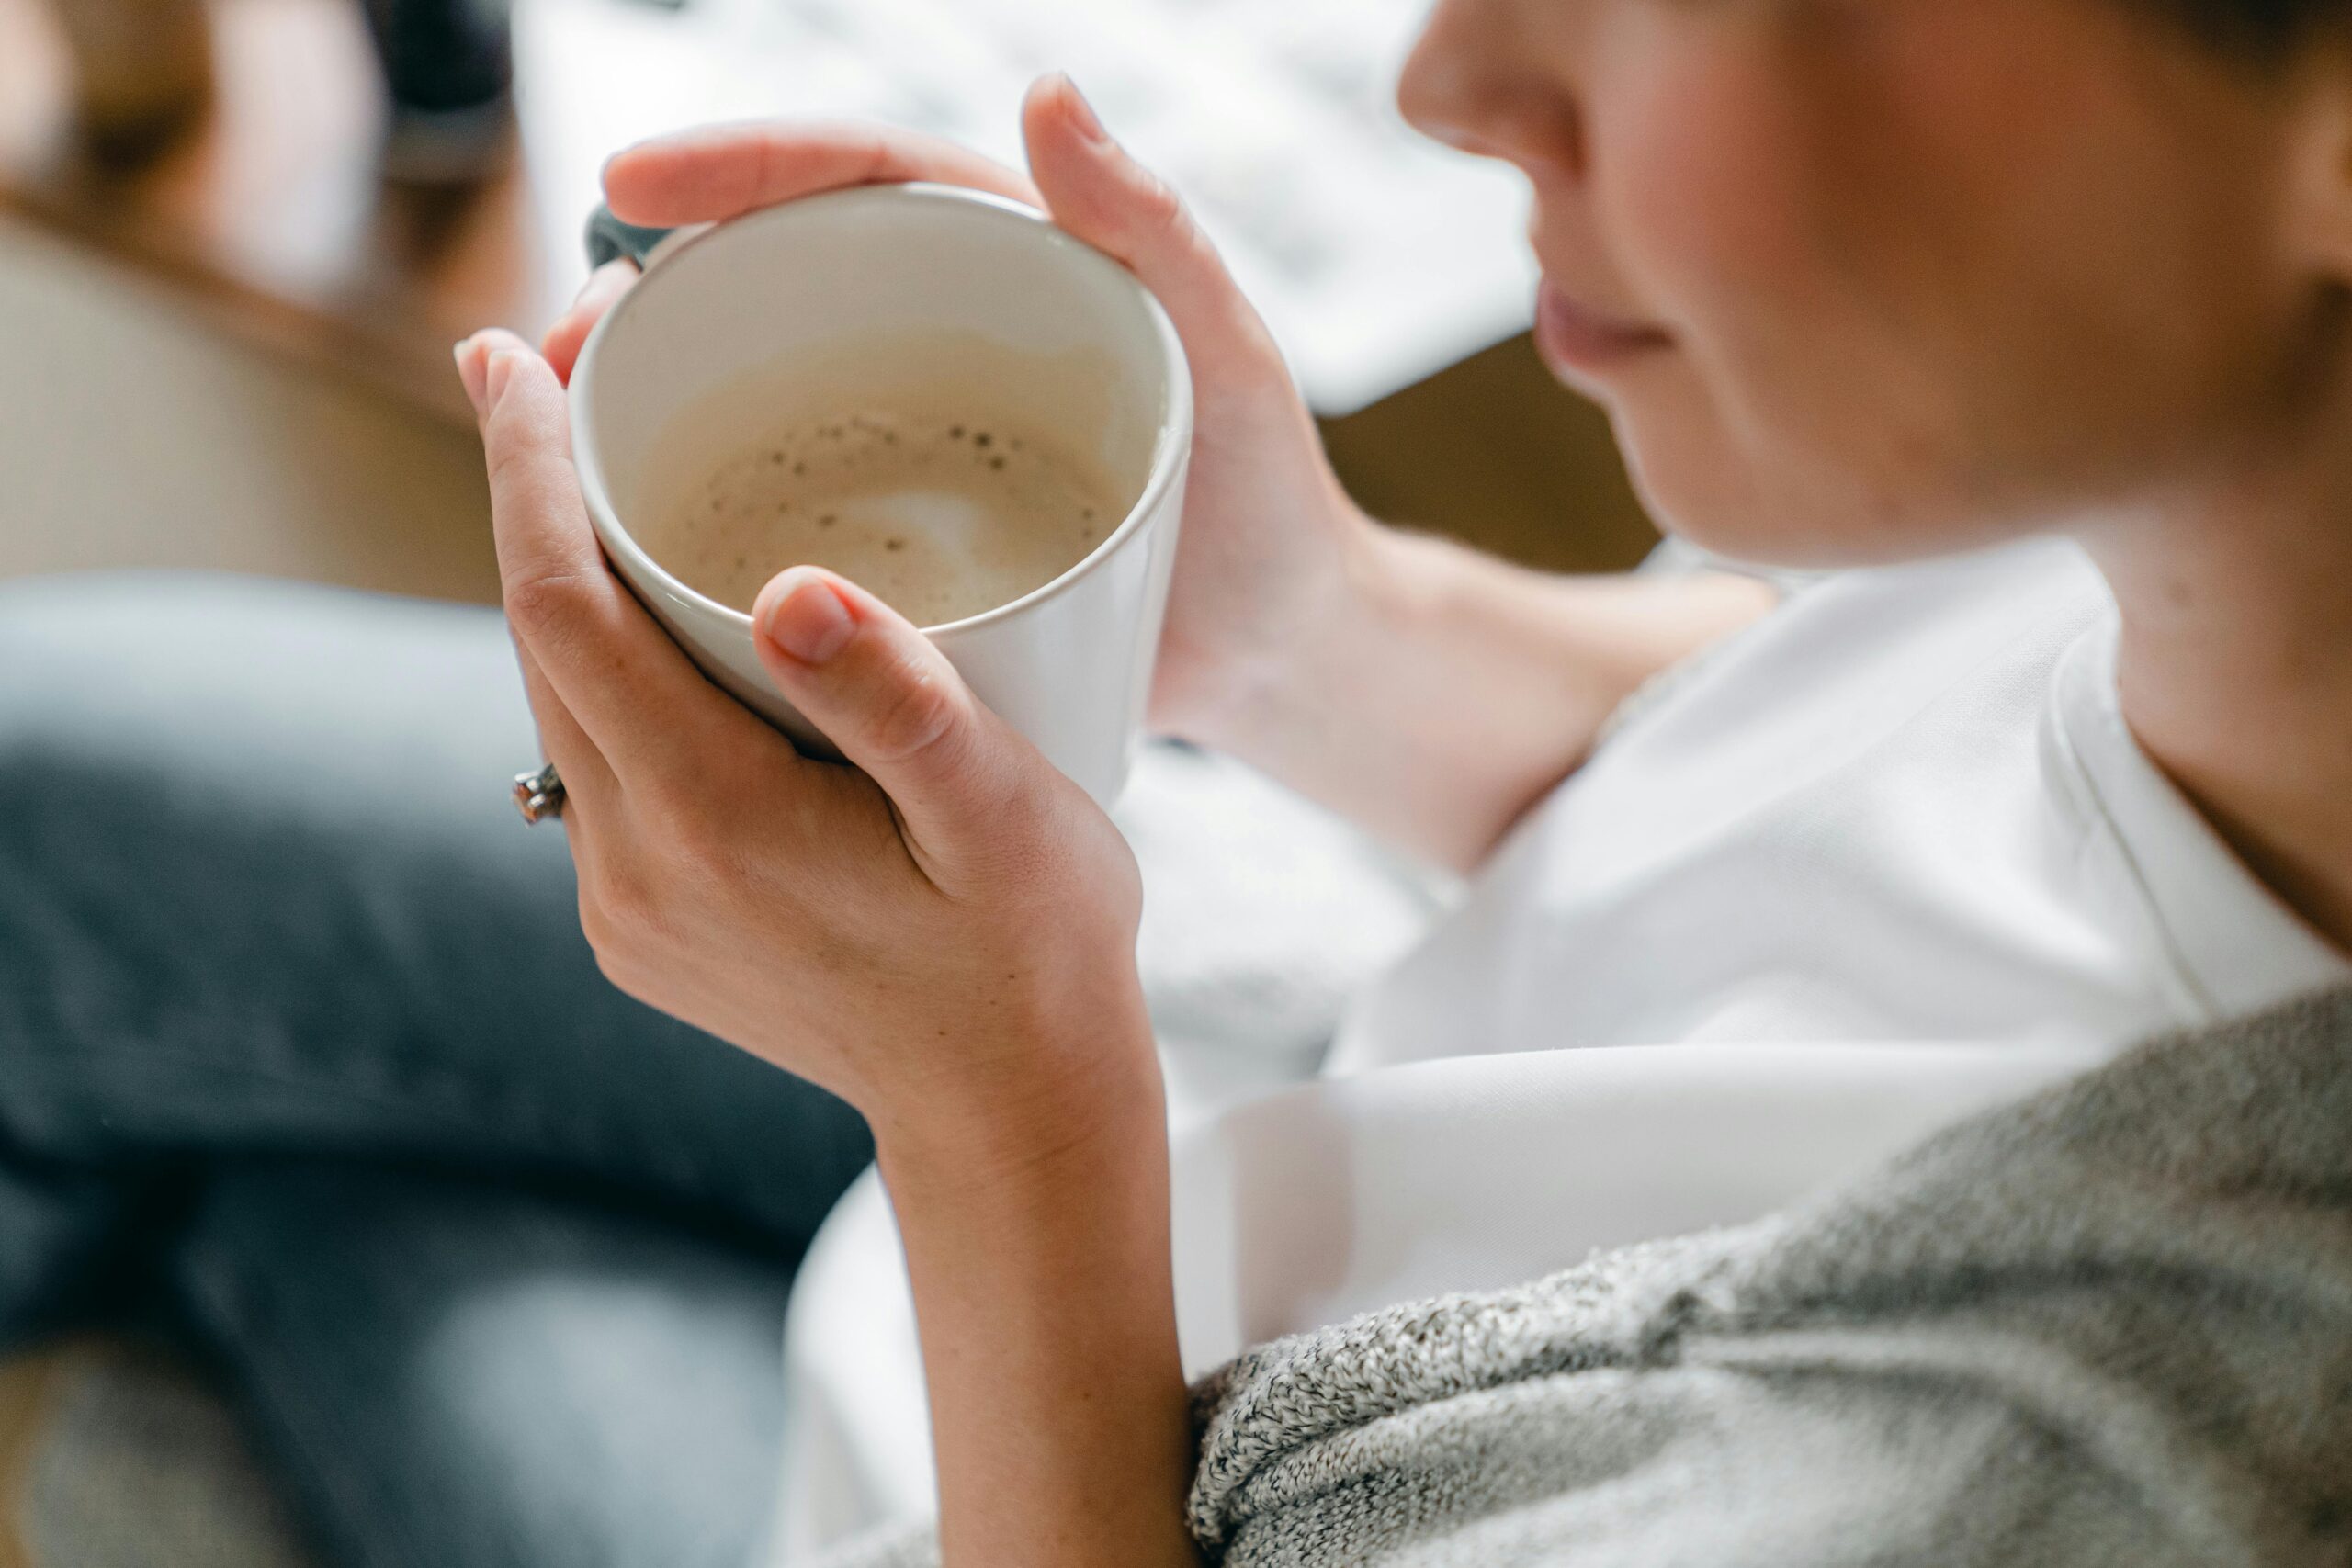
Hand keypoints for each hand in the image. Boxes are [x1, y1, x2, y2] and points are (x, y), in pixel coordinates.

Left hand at [454, 330, 1158, 1155]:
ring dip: (568, 576)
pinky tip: (662, 614)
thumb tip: (794, 587)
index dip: (522, 466)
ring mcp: (626, 907)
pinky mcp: (643, 925)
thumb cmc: (1035, 957)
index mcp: (710, 824)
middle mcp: (633, 868)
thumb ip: (903, 705)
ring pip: (559, 700)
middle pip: (540, 641)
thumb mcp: (1007, 821)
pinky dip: (607, 666)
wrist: (1013, 1118)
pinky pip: (593, 761)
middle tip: (574, 355)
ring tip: (613, 457)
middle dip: (535, 490)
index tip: (510, 344)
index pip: (561, 609)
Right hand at [543, 73, 1372, 747]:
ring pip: (751, 402)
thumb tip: (1047, 87)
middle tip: (549, 347)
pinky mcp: (892, 545)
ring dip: (641, 415)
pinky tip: (621, 558)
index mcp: (1002, 265)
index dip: (738, 169)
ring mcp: (905, 441)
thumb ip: (1152, 230)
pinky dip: (695, 525)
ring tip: (548, 447)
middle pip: (767, 288)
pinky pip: (778, 516)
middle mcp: (937, 339)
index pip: (855, 183)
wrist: (1275, 655)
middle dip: (645, 298)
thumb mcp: (1226, 355)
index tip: (632, 181)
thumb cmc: (1269, 496)